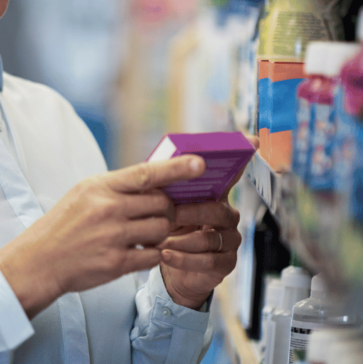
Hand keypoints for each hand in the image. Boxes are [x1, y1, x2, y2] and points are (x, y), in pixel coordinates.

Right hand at [0, 155, 204, 317]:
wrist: (39, 260)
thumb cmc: (63, 225)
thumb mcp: (83, 194)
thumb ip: (116, 187)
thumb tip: (154, 180)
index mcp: (99, 187)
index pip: (146, 174)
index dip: (177, 168)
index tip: (200, 163)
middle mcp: (107, 209)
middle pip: (162, 204)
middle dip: (167, 210)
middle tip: (157, 215)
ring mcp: (113, 237)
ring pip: (162, 229)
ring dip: (160, 233)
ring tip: (142, 234)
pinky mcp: (117, 262)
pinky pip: (154, 255)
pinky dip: (152, 254)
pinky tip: (138, 251)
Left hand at [158, 135, 257, 308]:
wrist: (169, 264)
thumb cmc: (167, 229)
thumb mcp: (162, 207)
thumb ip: (164, 189)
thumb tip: (155, 168)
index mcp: (213, 197)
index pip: (230, 176)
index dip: (241, 160)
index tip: (252, 142)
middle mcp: (226, 216)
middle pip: (217, 210)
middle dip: (191, 212)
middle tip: (169, 215)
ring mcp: (229, 240)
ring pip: (210, 238)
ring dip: (182, 240)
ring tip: (160, 241)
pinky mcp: (226, 263)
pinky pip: (209, 261)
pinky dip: (184, 259)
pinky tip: (166, 255)